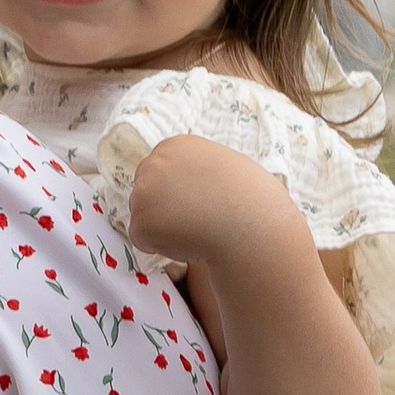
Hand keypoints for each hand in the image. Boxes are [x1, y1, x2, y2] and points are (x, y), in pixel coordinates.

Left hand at [126, 133, 313, 273]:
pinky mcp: (141, 223)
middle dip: (164, 210)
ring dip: (165, 229)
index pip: (160, 172)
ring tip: (198, 230)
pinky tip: (190, 242)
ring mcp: (143, 192)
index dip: (178, 193)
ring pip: (144, 218)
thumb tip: (188, 183)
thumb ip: (198, 169)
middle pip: (145, 193)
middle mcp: (154, 163)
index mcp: (175, 146)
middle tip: (197, 220)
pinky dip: (163, 248)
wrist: (253, 227)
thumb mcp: (225, 165)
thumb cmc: (253, 199)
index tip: (199, 202)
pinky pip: (144, 241)